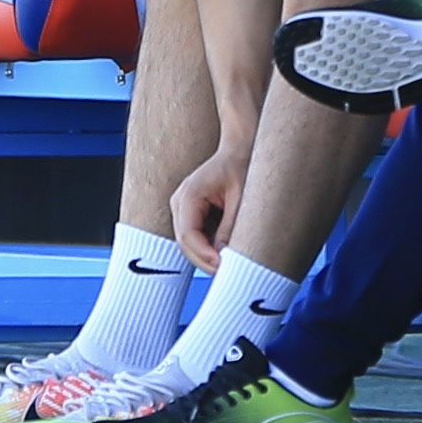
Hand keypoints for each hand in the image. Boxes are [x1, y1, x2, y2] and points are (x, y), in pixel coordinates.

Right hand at [171, 144, 248, 273]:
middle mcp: (180, 202)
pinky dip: (209, 247)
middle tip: (227, 273)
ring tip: (229, 266)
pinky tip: (225, 253)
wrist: (239, 149)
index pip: (187, 233)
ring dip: (206, 255)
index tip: (221, 266)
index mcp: (189, 194)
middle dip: (204, 260)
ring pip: (189, 242)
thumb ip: (230, 225)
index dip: (203, 253)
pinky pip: (196, 236)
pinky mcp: (190, 213)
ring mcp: (182, 208)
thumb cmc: (241, 166)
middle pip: (185, 242)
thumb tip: (223, 255)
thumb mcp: (241, 197)